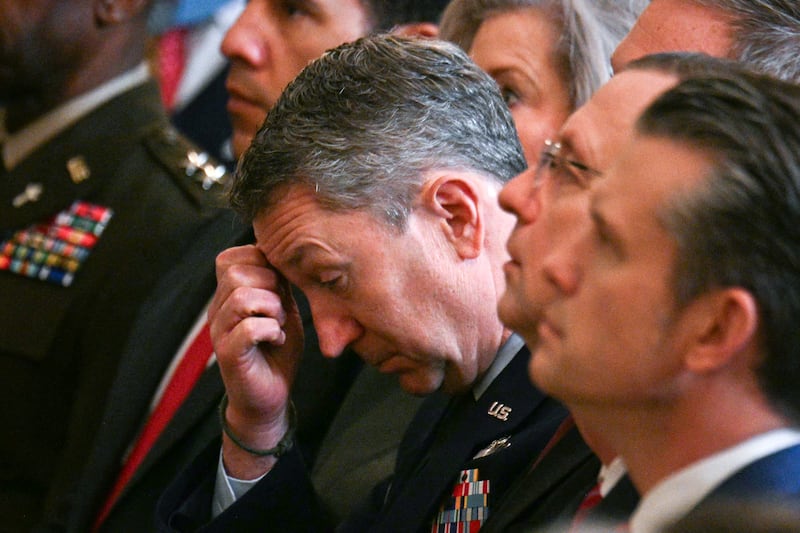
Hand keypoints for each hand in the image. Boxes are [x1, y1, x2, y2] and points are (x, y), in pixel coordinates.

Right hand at [208, 245, 303, 475]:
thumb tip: (282, 254)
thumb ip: (278, 283)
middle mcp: (218, 310)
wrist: (270, 397)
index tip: (279, 287)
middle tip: (279, 309)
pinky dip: (271, 330)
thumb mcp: (282, 309)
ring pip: (241, 297)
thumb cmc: (277, 351)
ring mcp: (220, 332)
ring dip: (272, 309)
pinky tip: (275, 340)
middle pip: (235, 273)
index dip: (261, 263)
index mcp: (228, 295)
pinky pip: (248, 328)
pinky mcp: (228, 354)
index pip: (230, 257)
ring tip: (278, 325)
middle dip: (269, 285)